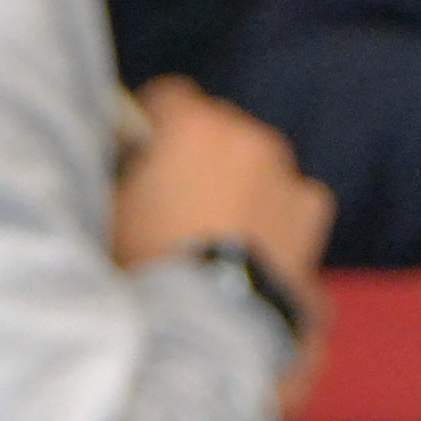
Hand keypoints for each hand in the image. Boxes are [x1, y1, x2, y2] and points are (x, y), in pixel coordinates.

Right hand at [111, 78, 334, 287]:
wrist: (210, 324)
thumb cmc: (146, 268)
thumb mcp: (108, 215)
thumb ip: (120, 176)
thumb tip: (125, 168)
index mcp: (191, 127)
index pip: (169, 97)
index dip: (152, 124)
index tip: (141, 152)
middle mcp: (246, 138)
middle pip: (219, 130)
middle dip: (200, 157)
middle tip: (177, 205)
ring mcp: (285, 174)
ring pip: (259, 166)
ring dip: (241, 186)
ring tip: (217, 237)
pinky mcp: (312, 214)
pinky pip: (290, 204)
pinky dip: (277, 221)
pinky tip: (255, 255)